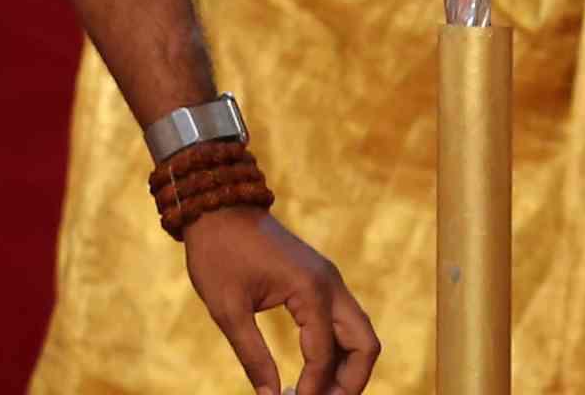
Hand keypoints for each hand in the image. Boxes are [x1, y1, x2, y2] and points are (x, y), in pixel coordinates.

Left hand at [180, 206, 379, 394]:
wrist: (220, 208)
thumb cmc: (219, 255)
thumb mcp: (228, 310)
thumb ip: (252, 356)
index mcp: (311, 289)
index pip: (323, 354)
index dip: (312, 390)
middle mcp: (330, 284)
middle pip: (365, 344)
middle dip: (350, 383)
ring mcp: (330, 281)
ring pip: (359, 334)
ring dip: (347, 369)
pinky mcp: (321, 282)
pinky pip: (343, 323)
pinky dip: (337, 352)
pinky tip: (313, 373)